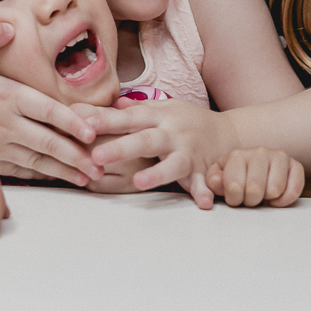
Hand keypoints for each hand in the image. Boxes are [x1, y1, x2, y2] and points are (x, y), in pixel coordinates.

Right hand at [0, 21, 102, 186]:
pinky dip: (40, 175)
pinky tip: (56, 179)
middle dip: (77, 155)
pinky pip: (19, 170)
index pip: (47, 110)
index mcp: (7, 95)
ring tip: (87, 177)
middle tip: (100, 165)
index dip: (72, 122)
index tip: (92, 132)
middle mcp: (6, 122)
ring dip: (63, 169)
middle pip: (48, 142)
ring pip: (37, 160)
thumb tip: (8, 25)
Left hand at [73, 99, 240, 209]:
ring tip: (140, 181)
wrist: (228, 132)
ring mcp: (188, 151)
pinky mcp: (202, 169)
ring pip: (172, 162)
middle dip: (121, 147)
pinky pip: (202, 182)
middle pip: (145, 139)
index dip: (105, 120)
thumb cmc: (188, 121)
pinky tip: (203, 203)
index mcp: (158, 117)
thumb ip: (132, 110)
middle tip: (96, 156)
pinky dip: (204, 191)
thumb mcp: (162, 109)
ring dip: (157, 172)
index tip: (82, 123)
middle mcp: (172, 132)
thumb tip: (98, 106)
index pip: (128, 118)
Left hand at [206, 148, 303, 207]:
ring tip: (262, 195)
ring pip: (275, 189)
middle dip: (250, 201)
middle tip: (249, 198)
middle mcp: (259, 152)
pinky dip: (284, 200)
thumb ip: (213, 182)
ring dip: (267, 199)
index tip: (234, 198)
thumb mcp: (218, 180)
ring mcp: (279, 156)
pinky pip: (294, 189)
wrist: (253, 172)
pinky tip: (275, 198)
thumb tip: (219, 182)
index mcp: (237, 155)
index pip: (234, 185)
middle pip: (255, 188)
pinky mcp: (295, 166)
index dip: (234, 199)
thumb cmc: (235, 179)